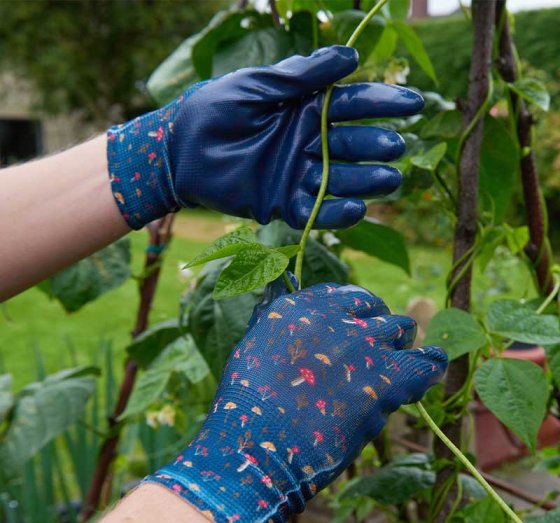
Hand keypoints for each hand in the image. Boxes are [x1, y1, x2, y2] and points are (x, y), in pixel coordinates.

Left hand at [107, 46, 423, 229]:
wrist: (180, 149)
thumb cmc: (215, 108)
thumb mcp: (258, 84)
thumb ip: (301, 75)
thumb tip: (350, 56)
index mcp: (306, 109)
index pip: (352, 106)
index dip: (383, 104)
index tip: (414, 103)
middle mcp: (308, 142)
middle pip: (352, 144)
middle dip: (377, 145)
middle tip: (397, 146)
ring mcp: (297, 174)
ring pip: (341, 179)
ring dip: (367, 181)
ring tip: (391, 180)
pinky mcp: (283, 203)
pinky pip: (315, 210)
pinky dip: (335, 212)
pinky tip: (356, 207)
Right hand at [145, 283, 446, 522]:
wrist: (257, 447)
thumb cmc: (248, 403)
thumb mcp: (254, 346)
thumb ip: (274, 321)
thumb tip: (277, 301)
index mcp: (301, 308)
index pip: (346, 294)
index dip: (358, 308)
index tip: (362, 319)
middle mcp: (335, 319)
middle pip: (376, 310)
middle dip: (380, 324)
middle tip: (380, 344)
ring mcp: (362, 347)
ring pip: (400, 329)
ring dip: (400, 343)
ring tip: (400, 357)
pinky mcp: (384, 382)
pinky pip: (423, 364)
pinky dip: (429, 364)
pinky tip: (433, 362)